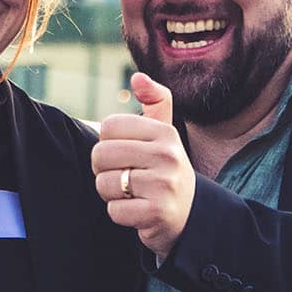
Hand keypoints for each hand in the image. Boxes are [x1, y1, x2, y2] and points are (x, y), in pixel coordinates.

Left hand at [91, 72, 193, 261]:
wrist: (191, 214)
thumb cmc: (166, 169)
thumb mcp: (165, 134)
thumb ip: (155, 102)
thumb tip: (137, 78)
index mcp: (165, 132)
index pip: (109, 127)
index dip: (108, 143)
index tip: (125, 154)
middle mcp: (167, 155)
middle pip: (101, 154)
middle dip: (104, 169)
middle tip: (123, 176)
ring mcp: (163, 185)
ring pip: (105, 183)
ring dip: (112, 193)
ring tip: (132, 193)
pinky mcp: (157, 213)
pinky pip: (114, 210)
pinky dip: (120, 214)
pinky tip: (138, 210)